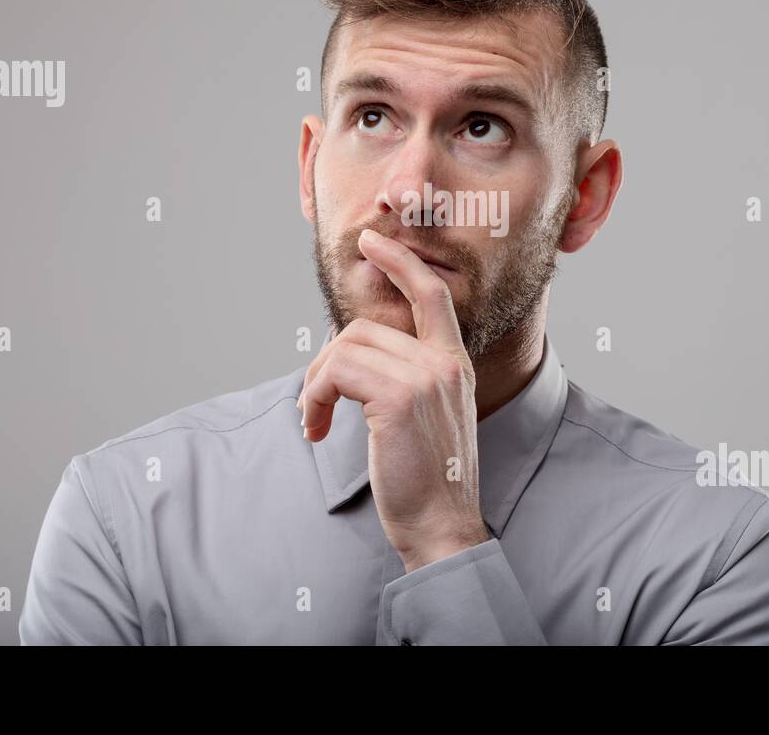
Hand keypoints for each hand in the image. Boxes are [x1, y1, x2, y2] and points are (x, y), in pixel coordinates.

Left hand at [298, 228, 490, 571]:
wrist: (442, 526)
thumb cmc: (428, 479)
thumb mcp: (426, 416)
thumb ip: (406, 377)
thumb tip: (351, 355)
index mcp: (455, 364)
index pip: (431, 295)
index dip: (401, 262)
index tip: (372, 242)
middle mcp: (446, 363)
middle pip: (364, 329)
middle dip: (326, 363)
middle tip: (313, 404)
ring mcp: (426, 378)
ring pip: (345, 348)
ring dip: (315, 385)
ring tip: (314, 420)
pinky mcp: (399, 398)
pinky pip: (336, 373)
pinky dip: (313, 398)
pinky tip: (316, 428)